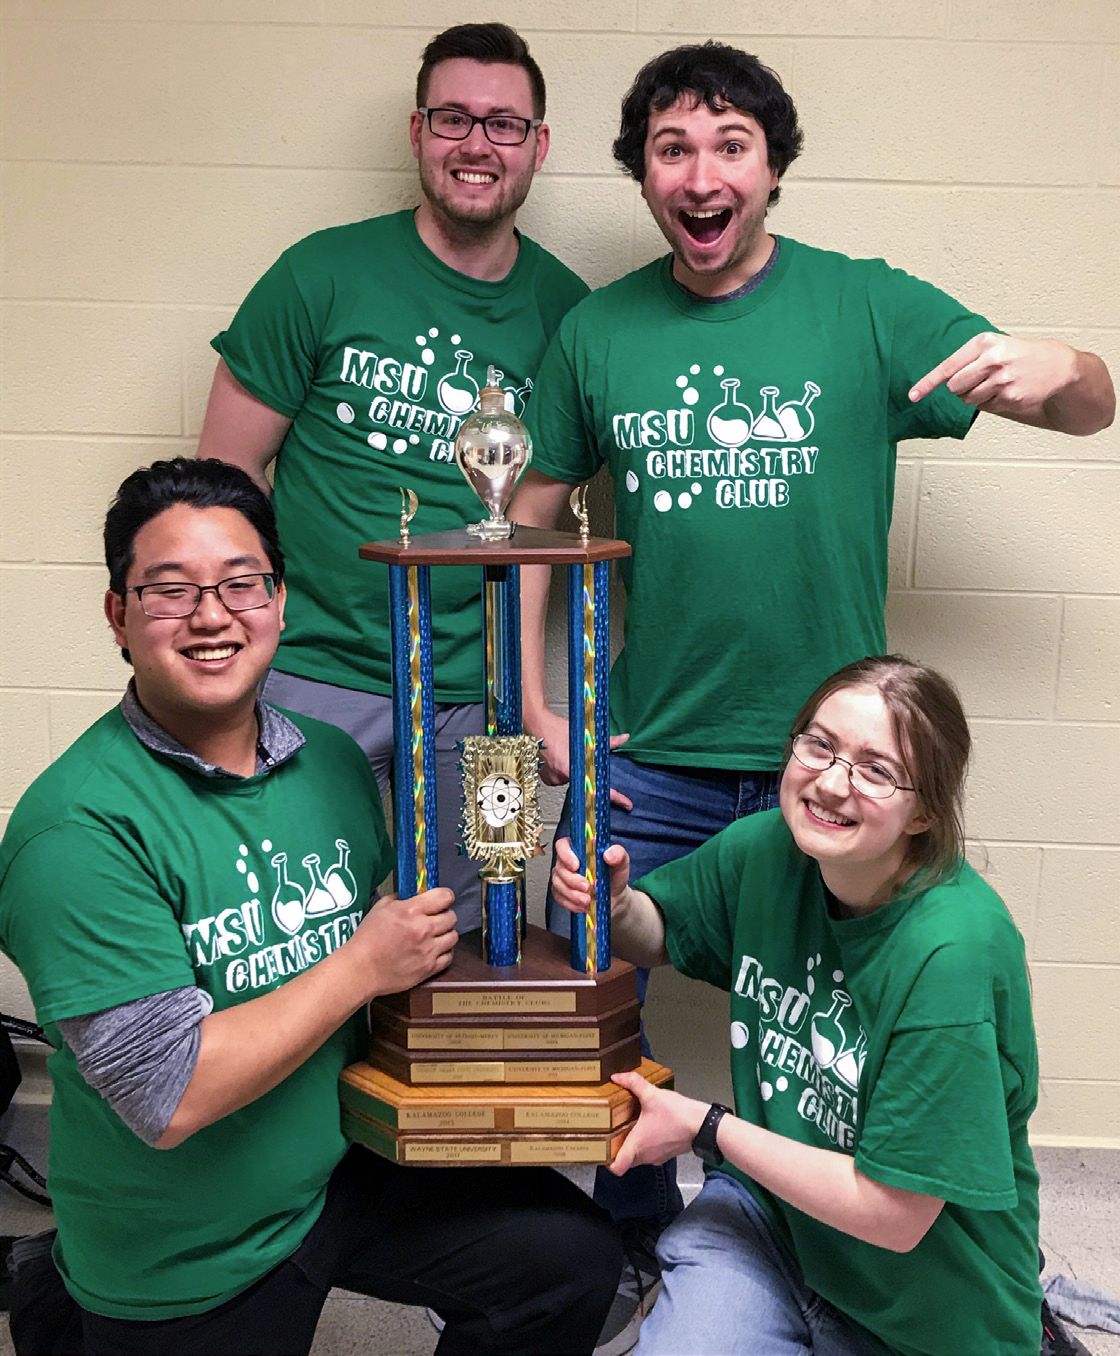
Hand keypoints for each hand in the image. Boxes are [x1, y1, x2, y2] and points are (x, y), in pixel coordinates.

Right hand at [354, 888, 457, 995]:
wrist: (361, 969)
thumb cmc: (367, 939)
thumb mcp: (380, 908)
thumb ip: (399, 898)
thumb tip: (411, 895)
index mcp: (412, 911)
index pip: (445, 897)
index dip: (445, 897)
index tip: (441, 900)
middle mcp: (424, 929)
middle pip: (452, 917)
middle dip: (445, 915)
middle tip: (436, 919)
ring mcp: (428, 950)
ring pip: (453, 937)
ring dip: (446, 934)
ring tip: (435, 936)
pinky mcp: (429, 968)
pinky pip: (449, 957)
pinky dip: (444, 953)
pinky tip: (433, 951)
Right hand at [525, 706, 632, 808]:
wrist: (535, 725)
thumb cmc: (556, 729)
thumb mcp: (586, 735)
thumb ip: (608, 742)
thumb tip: (624, 739)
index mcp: (577, 769)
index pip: (600, 787)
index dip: (615, 797)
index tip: (626, 803)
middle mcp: (564, 778)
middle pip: (584, 781)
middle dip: (584, 771)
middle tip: (575, 754)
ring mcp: (554, 779)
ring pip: (571, 779)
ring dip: (572, 770)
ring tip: (564, 752)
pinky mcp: (546, 779)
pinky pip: (559, 779)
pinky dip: (561, 770)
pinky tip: (557, 758)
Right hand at [550, 839, 631, 915]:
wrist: (613, 896)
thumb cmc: (613, 876)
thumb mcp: (621, 863)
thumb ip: (618, 854)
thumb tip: (609, 855)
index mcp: (579, 849)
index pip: (563, 845)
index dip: (565, 854)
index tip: (576, 865)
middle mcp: (568, 862)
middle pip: (560, 867)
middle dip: (572, 880)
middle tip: (587, 886)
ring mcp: (563, 878)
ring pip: (558, 884)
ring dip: (573, 894)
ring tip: (587, 899)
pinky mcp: (562, 893)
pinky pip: (560, 898)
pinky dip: (572, 903)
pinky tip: (583, 905)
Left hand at [609, 1072, 708, 1175]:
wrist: (703, 1125)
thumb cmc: (678, 1115)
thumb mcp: (652, 1095)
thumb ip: (634, 1083)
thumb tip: (618, 1076)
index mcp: (637, 1146)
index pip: (616, 1167)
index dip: (606, 1160)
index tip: (603, 1147)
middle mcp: (645, 1156)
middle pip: (625, 1159)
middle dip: (619, 1147)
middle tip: (614, 1130)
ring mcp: (657, 1157)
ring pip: (638, 1156)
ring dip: (634, 1143)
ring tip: (632, 1124)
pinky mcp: (667, 1154)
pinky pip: (651, 1152)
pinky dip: (647, 1142)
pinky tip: (650, 1125)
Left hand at [908, 333, 1078, 419]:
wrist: (1058, 365)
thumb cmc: (1021, 354)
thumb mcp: (996, 345)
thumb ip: (969, 359)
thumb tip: (943, 381)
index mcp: (984, 343)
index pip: (948, 367)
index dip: (927, 383)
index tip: (912, 396)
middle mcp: (991, 360)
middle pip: (955, 387)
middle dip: (960, 388)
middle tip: (978, 379)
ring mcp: (1001, 380)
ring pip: (968, 400)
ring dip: (976, 396)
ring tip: (996, 383)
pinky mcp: (1010, 397)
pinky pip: (985, 407)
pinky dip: (991, 402)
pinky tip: (1006, 391)